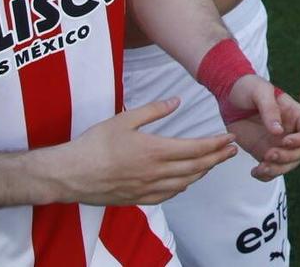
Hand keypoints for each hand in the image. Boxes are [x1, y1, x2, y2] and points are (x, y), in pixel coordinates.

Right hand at [47, 98, 237, 205]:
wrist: (68, 174)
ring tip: (213, 164)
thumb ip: (154, 110)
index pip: (196, 149)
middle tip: (232, 152)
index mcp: (155, 151)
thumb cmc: (94, 144)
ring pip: (184, 183)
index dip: (216, 145)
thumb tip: (178, 101)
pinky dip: (181, 188)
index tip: (231, 139)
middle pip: (196, 167)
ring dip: (202, 173)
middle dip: (217, 159)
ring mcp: (146, 188)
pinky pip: (166, 196)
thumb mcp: (124, 119)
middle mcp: (155, 173)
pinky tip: (185, 182)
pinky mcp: (136, 199)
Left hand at [223, 76, 299, 181]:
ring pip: (289, 164)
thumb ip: (270, 110)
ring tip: (261, 167)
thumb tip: (279, 132)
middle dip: (288, 157)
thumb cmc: (248, 88)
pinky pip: (271, 170)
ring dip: (278, 169)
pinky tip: (254, 171)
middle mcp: (290, 131)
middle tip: (269, 154)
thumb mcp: (260, 92)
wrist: (229, 96)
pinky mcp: (263, 152)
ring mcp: (277, 143)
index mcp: (295, 114)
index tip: (285, 141)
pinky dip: (265, 175)